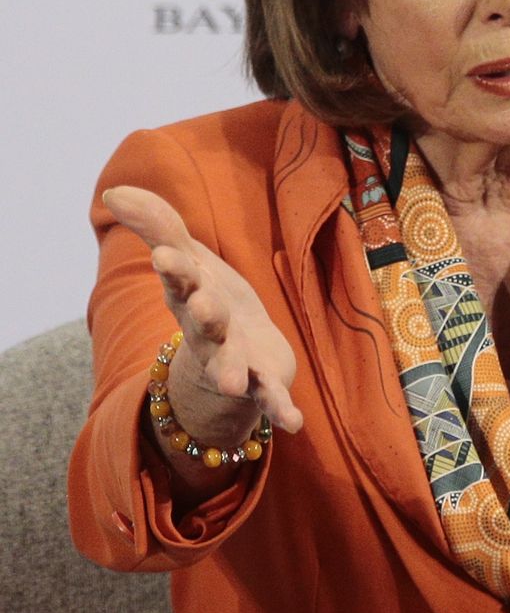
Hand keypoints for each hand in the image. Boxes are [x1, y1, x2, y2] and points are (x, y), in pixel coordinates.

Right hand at [102, 186, 304, 440]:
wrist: (233, 355)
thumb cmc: (208, 299)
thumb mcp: (188, 259)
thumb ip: (158, 226)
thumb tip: (113, 190)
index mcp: (191, 296)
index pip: (180, 279)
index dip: (175, 267)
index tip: (167, 256)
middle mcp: (209, 330)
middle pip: (204, 323)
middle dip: (203, 314)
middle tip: (204, 305)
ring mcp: (234, 359)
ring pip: (229, 366)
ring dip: (230, 372)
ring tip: (230, 382)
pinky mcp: (262, 382)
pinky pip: (271, 399)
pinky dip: (280, 410)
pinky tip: (293, 422)